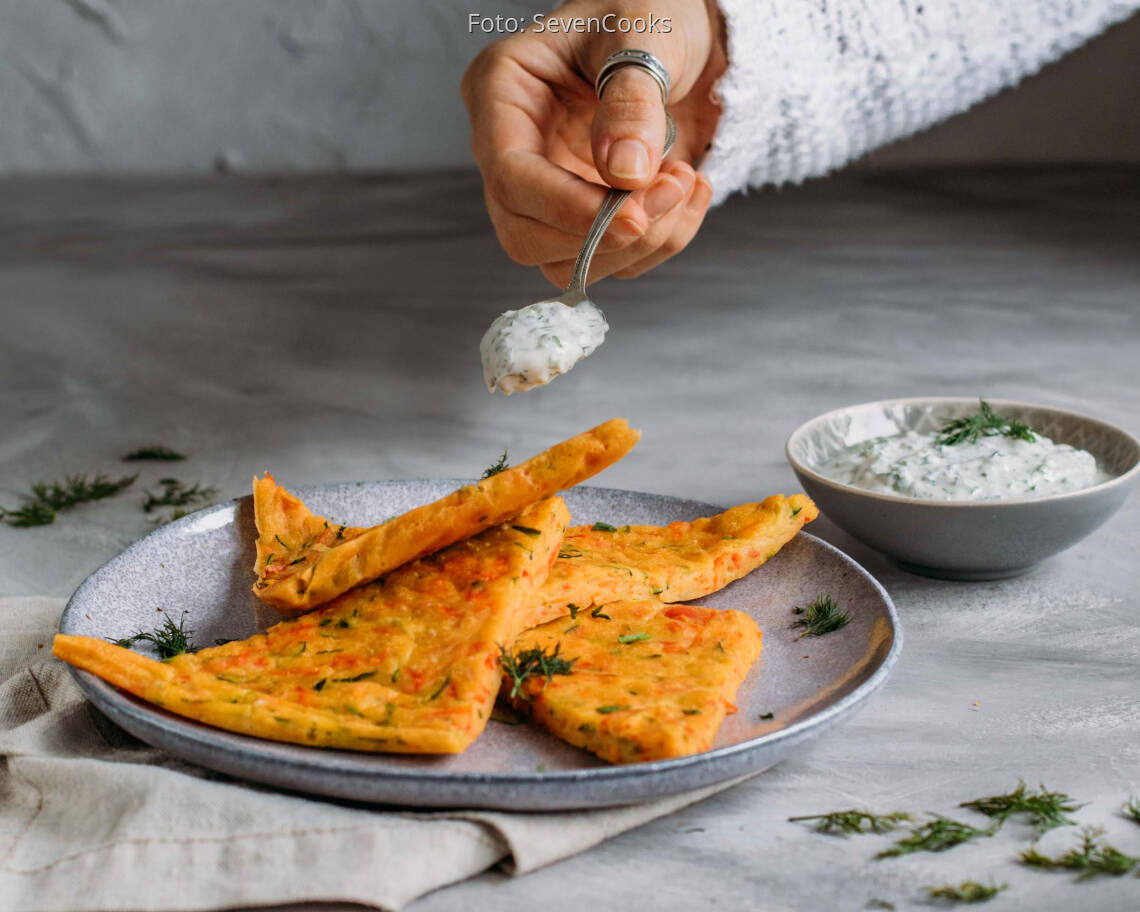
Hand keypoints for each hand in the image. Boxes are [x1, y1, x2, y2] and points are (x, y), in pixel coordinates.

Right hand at [461, 0, 725, 286]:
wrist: (690, 32)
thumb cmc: (652, 11)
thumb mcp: (645, 35)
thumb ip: (633, 103)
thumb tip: (623, 175)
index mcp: (502, 91)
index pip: (510, 176)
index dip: (566, 208)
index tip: (633, 212)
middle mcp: (513, 148)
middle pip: (524, 236)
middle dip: (604, 233)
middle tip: (672, 187)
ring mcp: (547, 188)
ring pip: (567, 262)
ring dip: (639, 242)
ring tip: (685, 179)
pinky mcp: (587, 215)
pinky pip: (615, 259)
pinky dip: (663, 238)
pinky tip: (689, 188)